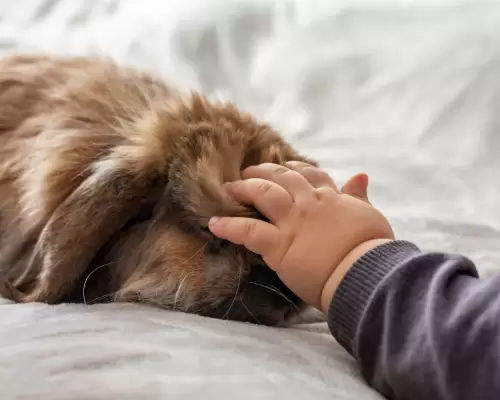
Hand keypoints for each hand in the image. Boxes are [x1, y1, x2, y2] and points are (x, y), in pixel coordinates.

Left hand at [208, 162, 393, 312]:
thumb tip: (361, 175)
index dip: (295, 169)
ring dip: (245, 188)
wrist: (365, 272)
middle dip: (264, 171)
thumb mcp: (370, 215)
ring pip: (263, 194)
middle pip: (282, 178)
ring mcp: (292, 222)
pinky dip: (229, 226)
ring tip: (229, 188)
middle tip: (249, 172)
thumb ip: (360, 196)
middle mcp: (308, 204)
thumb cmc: (372, 249)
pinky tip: (214, 224)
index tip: (286, 168)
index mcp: (331, 198)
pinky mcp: (279, 245)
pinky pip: (248, 231)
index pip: (310, 175)